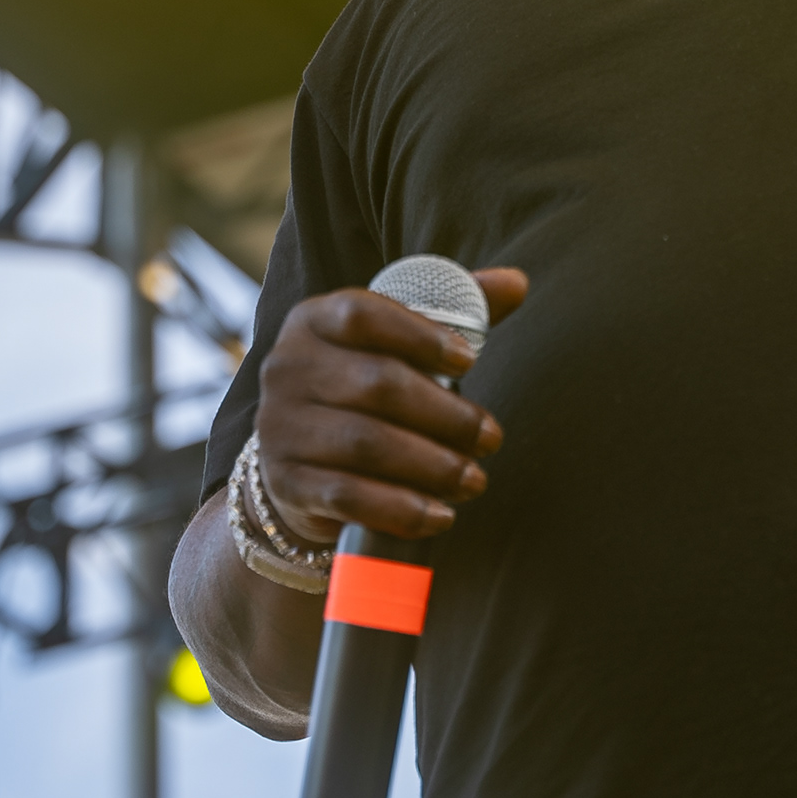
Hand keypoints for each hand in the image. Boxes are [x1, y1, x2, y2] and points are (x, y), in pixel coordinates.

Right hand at [254, 270, 527, 545]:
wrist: (299, 462)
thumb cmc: (364, 388)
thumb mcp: (399, 344)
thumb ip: (456, 312)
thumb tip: (517, 282)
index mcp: (314, 320)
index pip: (363, 315)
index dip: (420, 335)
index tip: (469, 362)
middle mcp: (287, 367)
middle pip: (376, 384)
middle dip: (446, 415)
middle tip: (491, 437)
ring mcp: (279, 426)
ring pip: (365, 443)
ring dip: (432, 466)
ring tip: (474, 479)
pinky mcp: (285, 482)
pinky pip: (349, 496)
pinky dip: (401, 509)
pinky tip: (441, 515)